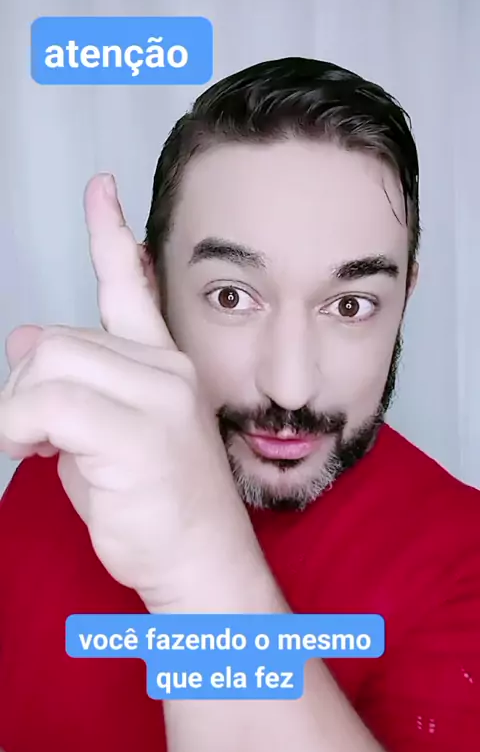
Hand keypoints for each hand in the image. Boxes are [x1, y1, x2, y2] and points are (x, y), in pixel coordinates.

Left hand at [0, 175, 251, 610]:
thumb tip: (23, 337)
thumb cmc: (153, 505)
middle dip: (22, 382)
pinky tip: (29, 451)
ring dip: (17, 407)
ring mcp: (158, 395)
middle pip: (55, 338)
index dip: (109, 234)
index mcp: (162, 363)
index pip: (130, 285)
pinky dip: (18, 426)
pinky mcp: (140, 431)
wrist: (198, 563)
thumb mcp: (101, 435)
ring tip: (31, 447)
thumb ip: (71, 382)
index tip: (99, 188)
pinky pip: (47, 404)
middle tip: (26, 432)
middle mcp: (165, 368)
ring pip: (47, 363)